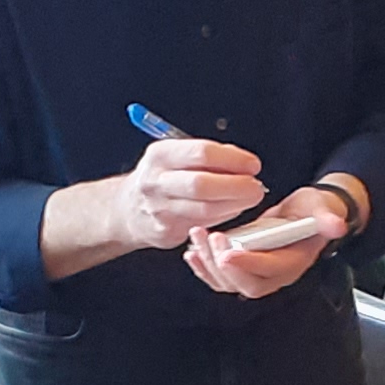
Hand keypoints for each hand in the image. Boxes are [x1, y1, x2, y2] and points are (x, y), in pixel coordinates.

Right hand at [117, 137, 265, 250]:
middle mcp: (156, 181)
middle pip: (202, 185)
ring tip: (248, 199)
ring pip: (205, 210)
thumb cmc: (162, 178)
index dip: (233, 160)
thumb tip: (245, 164)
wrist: (129, 209)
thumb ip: (210, 157)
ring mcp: (159, 209)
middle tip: (256, 188)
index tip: (253, 165)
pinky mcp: (166, 232)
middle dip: (236, 186)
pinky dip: (223, 217)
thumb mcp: (177, 156)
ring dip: (234, 205)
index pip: (202, 153)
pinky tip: (231, 210)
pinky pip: (202, 225)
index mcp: (161, 154)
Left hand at [187, 183, 349, 300]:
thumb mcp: (322, 210)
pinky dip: (203, 268)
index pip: (270, 270)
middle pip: (245, 284)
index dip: (248, 263)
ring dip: (209, 263)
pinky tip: (191, 253)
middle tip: (212, 239)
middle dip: (224, 265)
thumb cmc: (313, 213)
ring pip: (228, 282)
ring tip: (198, 238)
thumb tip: (336, 225)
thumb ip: (328, 219)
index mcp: (294, 262)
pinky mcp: (243, 268)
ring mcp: (256, 274)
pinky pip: (220, 277)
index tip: (229, 251)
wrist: (306, 216)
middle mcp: (274, 275)